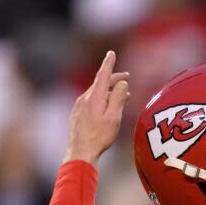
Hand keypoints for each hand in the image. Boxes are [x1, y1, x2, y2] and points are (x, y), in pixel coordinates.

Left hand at [63, 50, 130, 165]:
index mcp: (94, 97)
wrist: (80, 151)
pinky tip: (108, 107)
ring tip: (122, 94)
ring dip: (109, 91)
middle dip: (114, 79)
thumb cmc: (100, 136)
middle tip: (127, 77)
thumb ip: (118, 97)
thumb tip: (121, 83)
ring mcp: (79, 106)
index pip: (103, 75)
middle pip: (100, 83)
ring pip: (96, 93)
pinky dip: (102, 99)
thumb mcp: (114, 116)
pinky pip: (91, 101)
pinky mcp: (78, 114)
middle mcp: (84, 98)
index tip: (111, 53)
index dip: (108, 63)